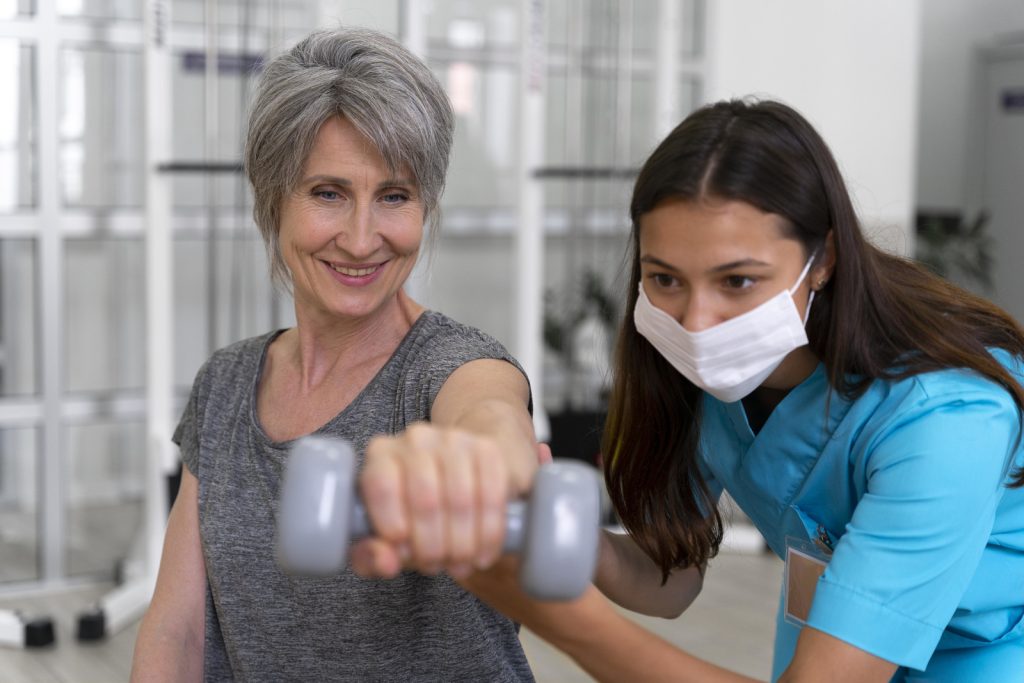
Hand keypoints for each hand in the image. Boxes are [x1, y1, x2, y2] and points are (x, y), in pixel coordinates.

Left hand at [352, 422, 511, 578]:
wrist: (459, 477)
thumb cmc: (413, 512)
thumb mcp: (385, 537)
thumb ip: (372, 556)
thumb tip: (386, 563)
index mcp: (381, 454)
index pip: (382, 485)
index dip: (392, 526)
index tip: (404, 553)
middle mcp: (416, 440)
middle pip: (424, 497)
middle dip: (431, 546)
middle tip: (434, 566)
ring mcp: (454, 440)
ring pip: (460, 499)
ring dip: (462, 544)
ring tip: (459, 564)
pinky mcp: (487, 449)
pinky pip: (491, 494)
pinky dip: (489, 533)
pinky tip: (483, 553)